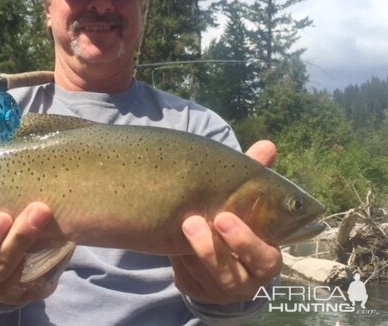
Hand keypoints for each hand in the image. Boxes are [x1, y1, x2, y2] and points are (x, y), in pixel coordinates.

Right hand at [0, 202, 57, 304]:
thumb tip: (11, 181)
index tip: (2, 217)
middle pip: (1, 264)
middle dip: (21, 237)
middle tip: (38, 210)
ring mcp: (8, 293)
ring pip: (22, 275)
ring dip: (40, 246)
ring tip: (51, 220)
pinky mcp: (29, 296)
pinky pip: (41, 283)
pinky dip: (51, 264)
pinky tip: (62, 244)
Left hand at [170, 140, 281, 303]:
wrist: (212, 249)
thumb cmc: (232, 220)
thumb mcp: (242, 201)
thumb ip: (253, 177)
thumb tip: (267, 145)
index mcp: (265, 258)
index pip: (265, 257)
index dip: (246, 241)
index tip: (223, 216)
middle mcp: (249, 281)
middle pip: (235, 276)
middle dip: (213, 251)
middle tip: (193, 221)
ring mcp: (223, 292)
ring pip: (209, 280)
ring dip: (193, 253)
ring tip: (180, 224)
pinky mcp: (199, 293)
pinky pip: (189, 282)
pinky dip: (180, 264)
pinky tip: (172, 245)